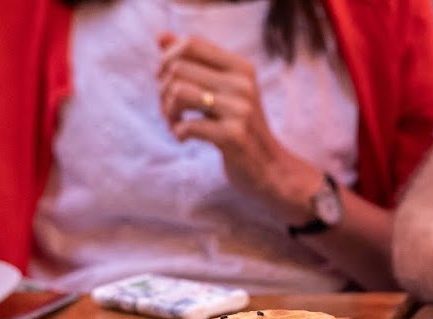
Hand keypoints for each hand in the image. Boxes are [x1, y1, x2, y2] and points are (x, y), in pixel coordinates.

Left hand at [156, 32, 321, 223]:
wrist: (271, 168)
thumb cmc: (240, 127)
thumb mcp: (222, 90)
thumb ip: (194, 63)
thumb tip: (161, 36)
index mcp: (241, 67)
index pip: (191, 43)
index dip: (167, 58)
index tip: (165, 79)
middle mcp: (243, 84)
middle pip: (178, 68)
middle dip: (163, 90)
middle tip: (170, 109)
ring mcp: (240, 110)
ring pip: (178, 92)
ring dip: (167, 111)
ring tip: (175, 123)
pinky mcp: (233, 136)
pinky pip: (187, 125)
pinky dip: (178, 132)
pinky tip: (185, 138)